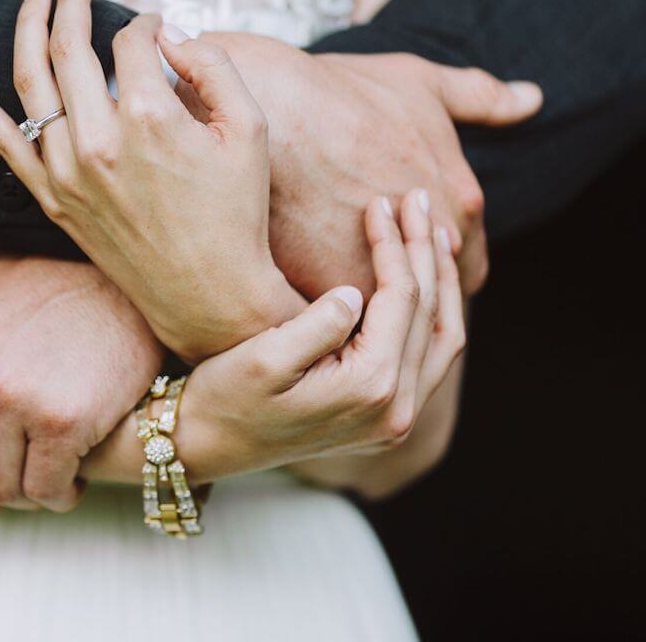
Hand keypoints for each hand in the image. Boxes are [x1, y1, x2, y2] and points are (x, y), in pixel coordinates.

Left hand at [0, 0, 302, 362]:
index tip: (157, 26)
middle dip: (71, 1)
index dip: (146, 22)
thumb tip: (169, 35)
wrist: (208, 295)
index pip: (131, 41)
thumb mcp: (251, 130)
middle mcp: (98, 140)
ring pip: (30, 82)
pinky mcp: (51, 199)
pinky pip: (2, 143)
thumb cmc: (237, 214)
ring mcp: (67, 171)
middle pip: (68, 47)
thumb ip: (213, 67)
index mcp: (150, 116)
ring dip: (26, 28)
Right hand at [82, 191, 464, 484]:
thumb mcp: (263, 356)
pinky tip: (422, 281)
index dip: (394, 243)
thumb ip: (318, 324)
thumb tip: (358, 292)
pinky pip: (426, 358)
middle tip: (419, 201)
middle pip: (434, 315)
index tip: (377, 201)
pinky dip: (431, 313)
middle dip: (428, 252)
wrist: (204, 444)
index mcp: (369, 389)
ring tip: (434, 234)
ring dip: (441, 282)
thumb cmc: (223, 396)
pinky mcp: (384, 419)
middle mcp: (394, 412)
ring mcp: (394, 421)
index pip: (401, 298)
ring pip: (441, 338)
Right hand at [197, 32, 540, 297]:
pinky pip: (336, 320)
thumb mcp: (424, 83)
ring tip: (338, 306)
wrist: (276, 110)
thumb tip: (533, 98)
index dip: (439, 268)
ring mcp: (387, 270)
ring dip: (369, 316)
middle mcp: (435, 246)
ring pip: (385, 319)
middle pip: (433, 301)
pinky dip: (326, 317)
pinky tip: (306, 304)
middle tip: (372, 289)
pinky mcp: (332, 288)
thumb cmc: (344, 92)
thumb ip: (482, 98)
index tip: (408, 262)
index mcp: (462, 206)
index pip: (467, 268)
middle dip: (408, 301)